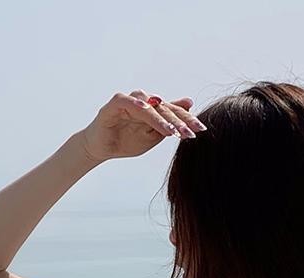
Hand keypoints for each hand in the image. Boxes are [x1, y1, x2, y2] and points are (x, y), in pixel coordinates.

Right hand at [80, 89, 206, 161]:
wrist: (102, 149)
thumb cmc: (127, 141)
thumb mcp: (153, 136)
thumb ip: (169, 123)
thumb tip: (189, 105)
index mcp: (154, 109)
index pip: (173, 112)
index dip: (187, 120)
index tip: (202, 129)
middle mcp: (143, 102)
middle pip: (164, 108)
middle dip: (179, 121)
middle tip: (192, 132)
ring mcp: (129, 101)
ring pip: (149, 106)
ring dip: (161, 118)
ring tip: (172, 132)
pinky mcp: (114, 104)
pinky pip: (127, 102)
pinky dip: (137, 106)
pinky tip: (146, 111)